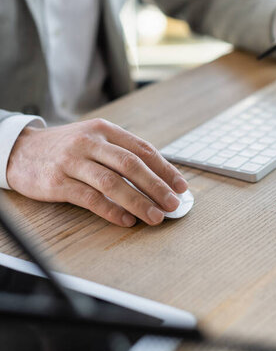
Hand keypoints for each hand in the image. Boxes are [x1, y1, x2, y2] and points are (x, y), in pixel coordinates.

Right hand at [6, 119, 187, 226]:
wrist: (19, 151)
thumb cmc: (65, 148)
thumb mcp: (93, 139)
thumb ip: (120, 153)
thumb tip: (157, 178)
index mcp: (104, 130)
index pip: (142, 149)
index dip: (164, 169)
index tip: (181, 186)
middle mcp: (89, 142)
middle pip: (131, 165)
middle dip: (157, 187)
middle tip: (173, 204)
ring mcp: (72, 161)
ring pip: (112, 182)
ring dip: (138, 201)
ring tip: (155, 216)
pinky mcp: (57, 182)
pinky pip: (89, 198)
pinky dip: (111, 211)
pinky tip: (126, 220)